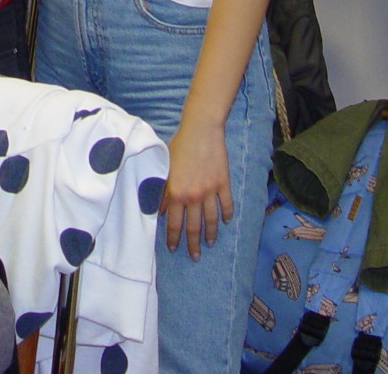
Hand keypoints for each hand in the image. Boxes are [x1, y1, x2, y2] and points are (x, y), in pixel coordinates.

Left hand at [161, 124, 232, 259]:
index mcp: (176, 193)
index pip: (174, 223)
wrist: (201, 131)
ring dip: (211, 234)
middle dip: (194, 244)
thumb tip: (160, 211)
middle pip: (194, 227)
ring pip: (211, 220)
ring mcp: (211, 191)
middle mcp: (194, 196)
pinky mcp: (224, 184)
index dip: (174, 238)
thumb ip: (162, 192)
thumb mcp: (165, 169)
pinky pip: (227, 205)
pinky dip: (227, 214)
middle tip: (195, 256)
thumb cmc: (179, 146)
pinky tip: (226, 222)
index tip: (174, 249)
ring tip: (210, 244)